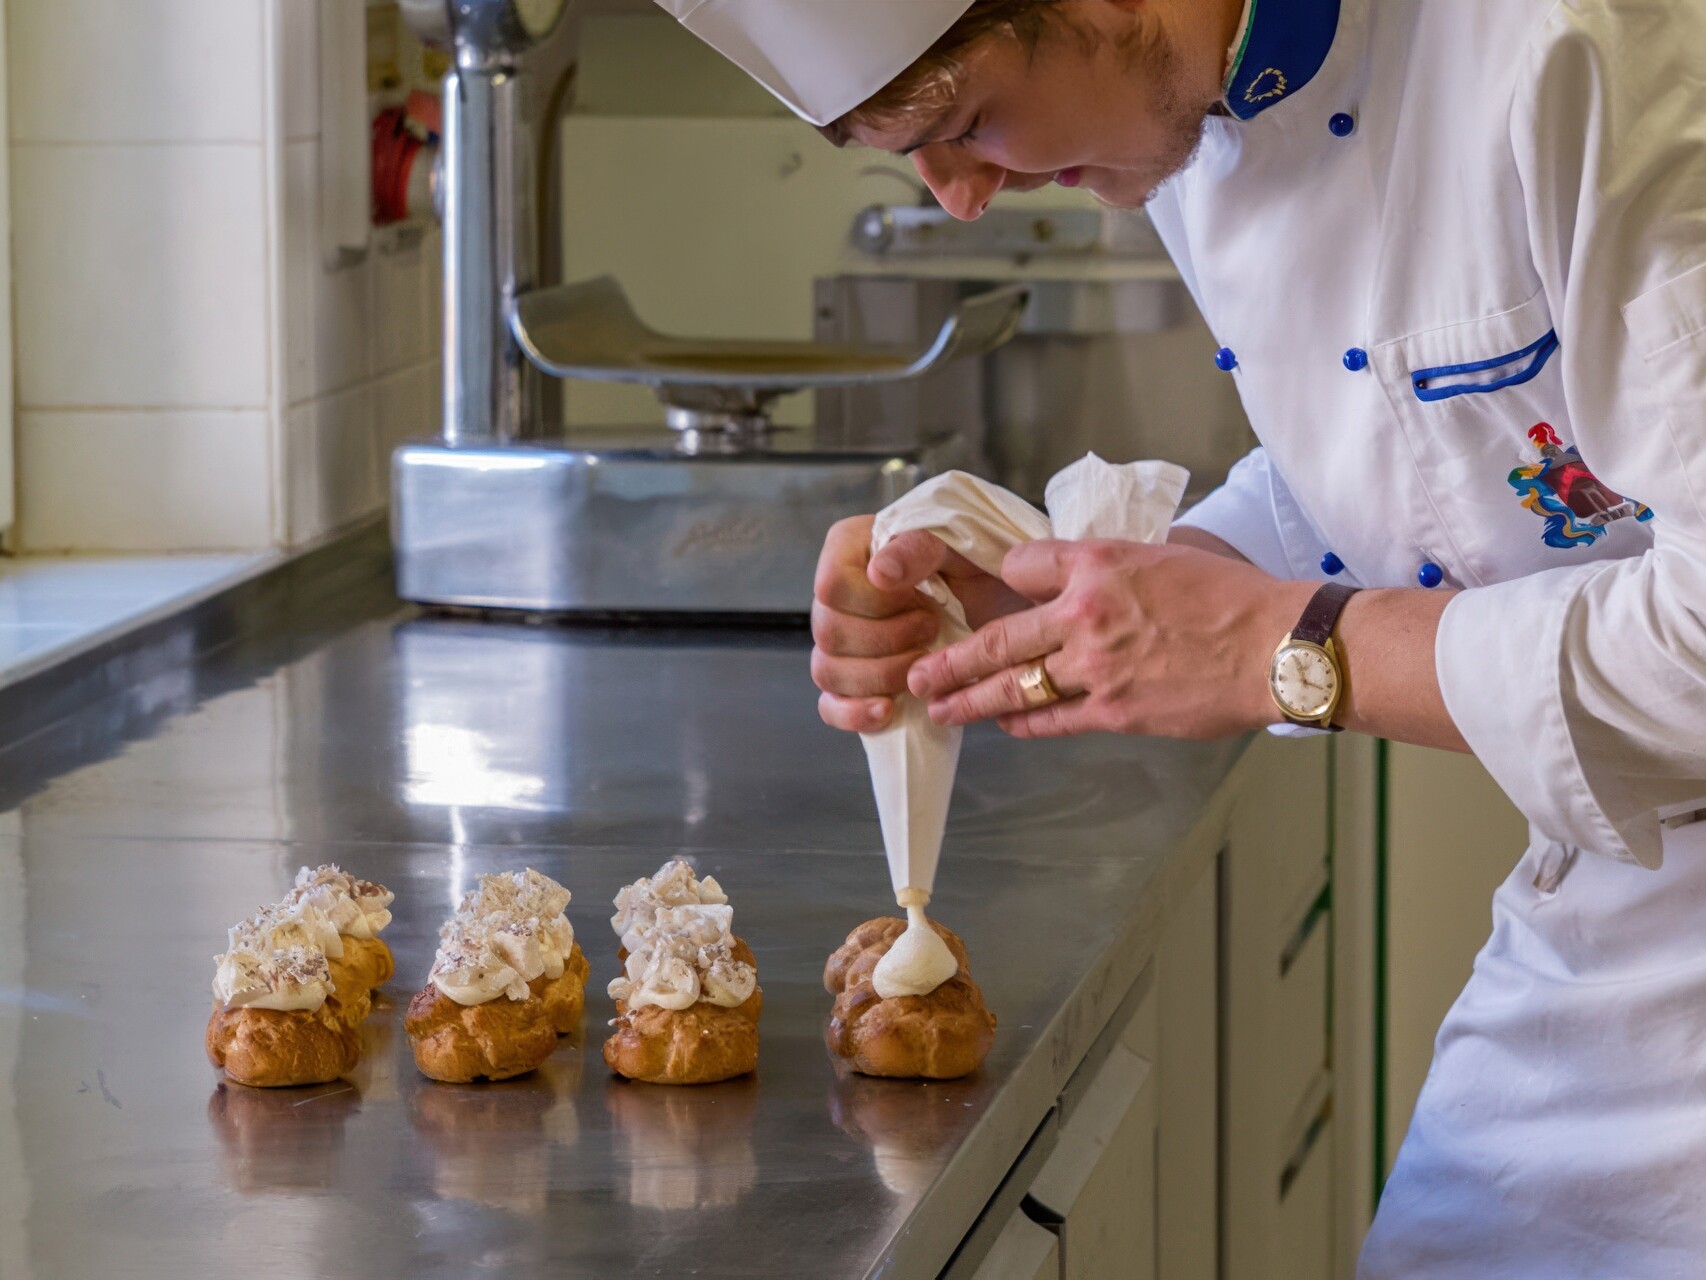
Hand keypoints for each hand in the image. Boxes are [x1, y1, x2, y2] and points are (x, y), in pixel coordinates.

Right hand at [811, 516, 1030, 731]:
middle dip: (886, 642)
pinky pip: (830, 705)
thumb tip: (880, 573)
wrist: (997, 597)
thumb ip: (918, 547)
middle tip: (931, 630)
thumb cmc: (974, 563)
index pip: (832, 585)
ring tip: (921, 667)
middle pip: (828, 633)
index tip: (920, 601)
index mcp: (850, 549)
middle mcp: (837, 595)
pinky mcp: (852, 681)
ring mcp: (840, 641)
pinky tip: (886, 711)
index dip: (874, 604)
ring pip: (827, 671)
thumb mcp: (955, 543)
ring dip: (879, 676)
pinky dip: (854, 713)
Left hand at [906, 539, 1313, 739]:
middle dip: (950, 660)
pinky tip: (1004, 725)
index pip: (1022, 565)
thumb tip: (1078, 582)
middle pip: (998, 638)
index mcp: (1098, 564)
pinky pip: (1052, 719)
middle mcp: (1086, 613)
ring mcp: (1097, 667)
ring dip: (970, 701)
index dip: (1004, 579)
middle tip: (918, 674)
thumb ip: (1111, 569)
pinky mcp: (1116, 710)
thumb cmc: (1230, 599)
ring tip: (941, 708)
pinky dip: (1024, 723)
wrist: (1276, 648)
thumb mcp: (1163, 557)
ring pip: (1014, 686)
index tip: (993, 594)